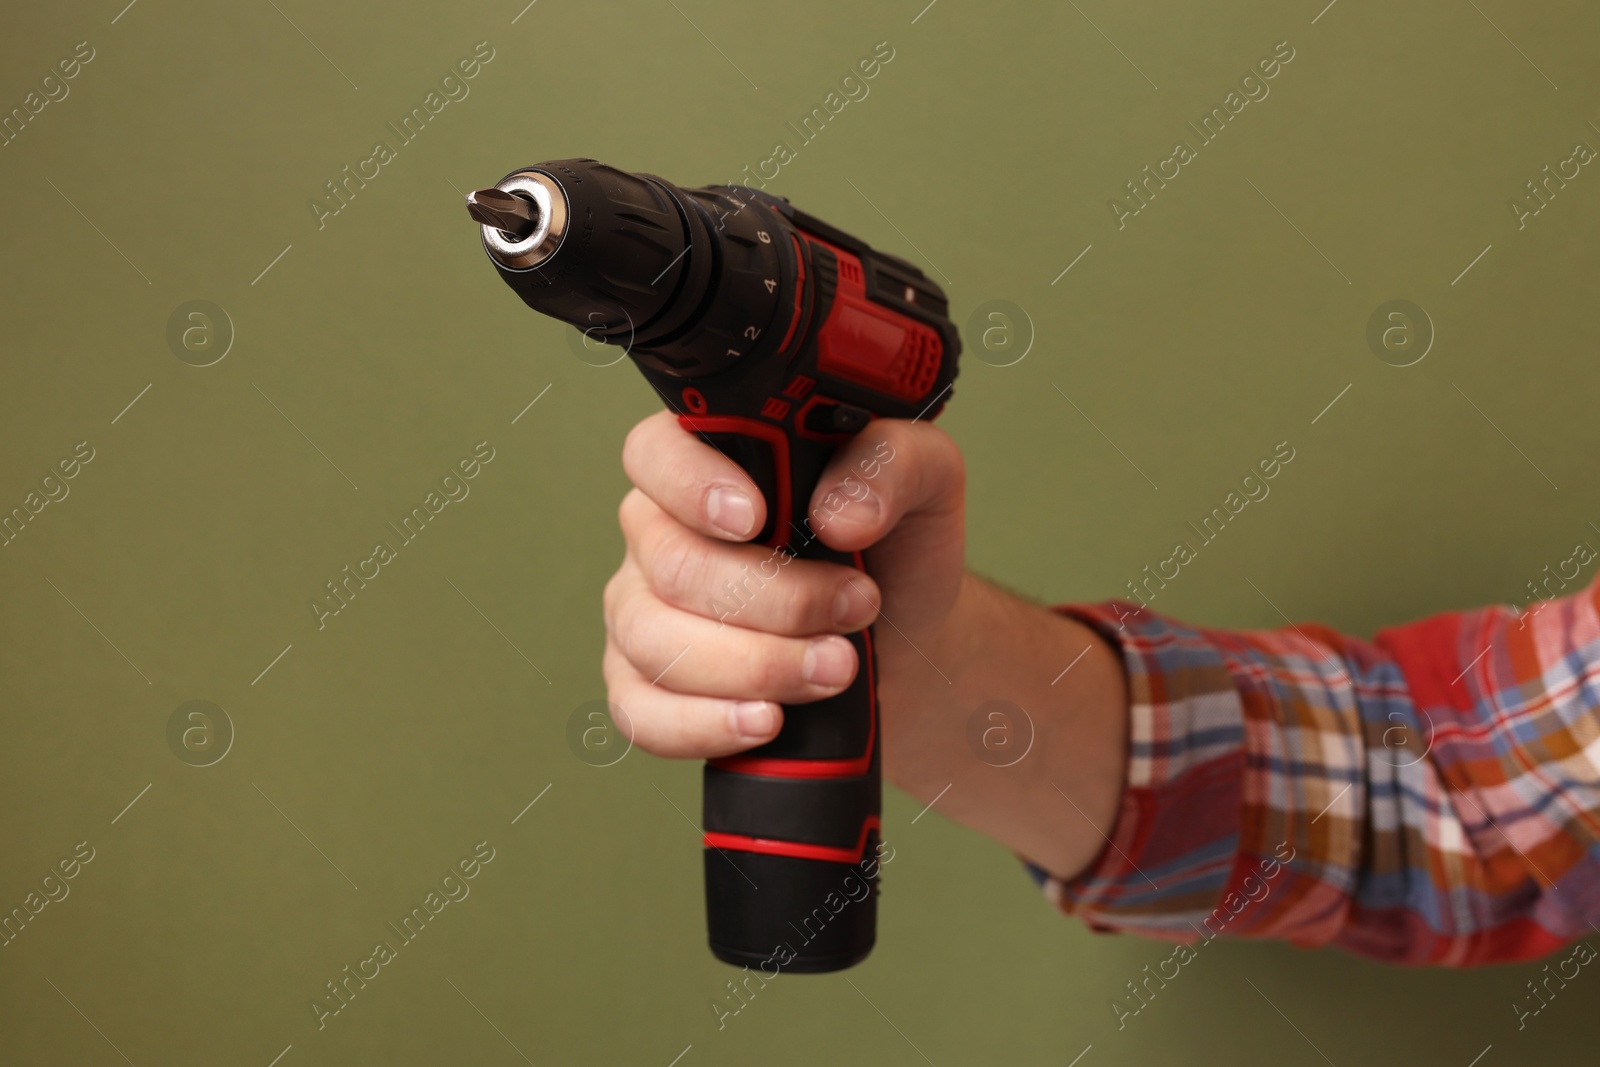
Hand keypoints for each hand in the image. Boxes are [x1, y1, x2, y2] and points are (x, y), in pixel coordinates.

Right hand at [602, 409, 964, 756]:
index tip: (756, 518)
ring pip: (656, 643)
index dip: (692, 485)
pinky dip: (704, 724)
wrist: (904, 643)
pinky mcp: (643, 686)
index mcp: (706, 460)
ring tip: (836, 669)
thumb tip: (839, 511)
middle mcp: (659, 531)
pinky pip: (641, 713)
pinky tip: (764, 720)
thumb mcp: (925, 481)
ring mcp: (641, 611)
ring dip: (757, 665)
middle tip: (852, 608)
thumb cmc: (896, 550)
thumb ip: (892, 463)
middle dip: (774, 601)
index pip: (656, 452)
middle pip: (673, 566)